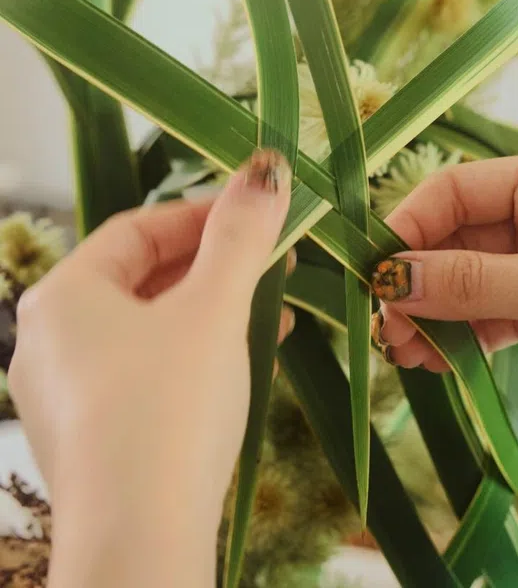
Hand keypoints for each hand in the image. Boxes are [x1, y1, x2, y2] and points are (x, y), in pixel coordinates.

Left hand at [8, 149, 291, 587]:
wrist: (143, 541)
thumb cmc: (170, 405)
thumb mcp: (214, 309)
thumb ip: (241, 236)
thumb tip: (268, 169)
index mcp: (66, 296)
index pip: (138, 229)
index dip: (202, 214)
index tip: (256, 213)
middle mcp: (53, 338)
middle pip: (144, 277)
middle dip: (214, 265)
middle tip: (269, 260)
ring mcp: (69, 390)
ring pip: (152, 326)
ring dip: (213, 310)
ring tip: (270, 309)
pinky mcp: (94, 432)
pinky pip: (149, 369)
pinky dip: (196, 353)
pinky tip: (245, 358)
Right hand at [371, 150, 517, 419]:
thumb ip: (472, 283)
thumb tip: (393, 280)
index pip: (457, 191)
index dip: (410, 227)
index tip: (374, 271)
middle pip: (459, 240)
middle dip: (420, 282)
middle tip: (387, 325)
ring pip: (473, 282)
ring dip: (438, 315)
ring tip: (405, 353)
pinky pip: (496, 314)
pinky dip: (468, 336)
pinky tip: (441, 361)